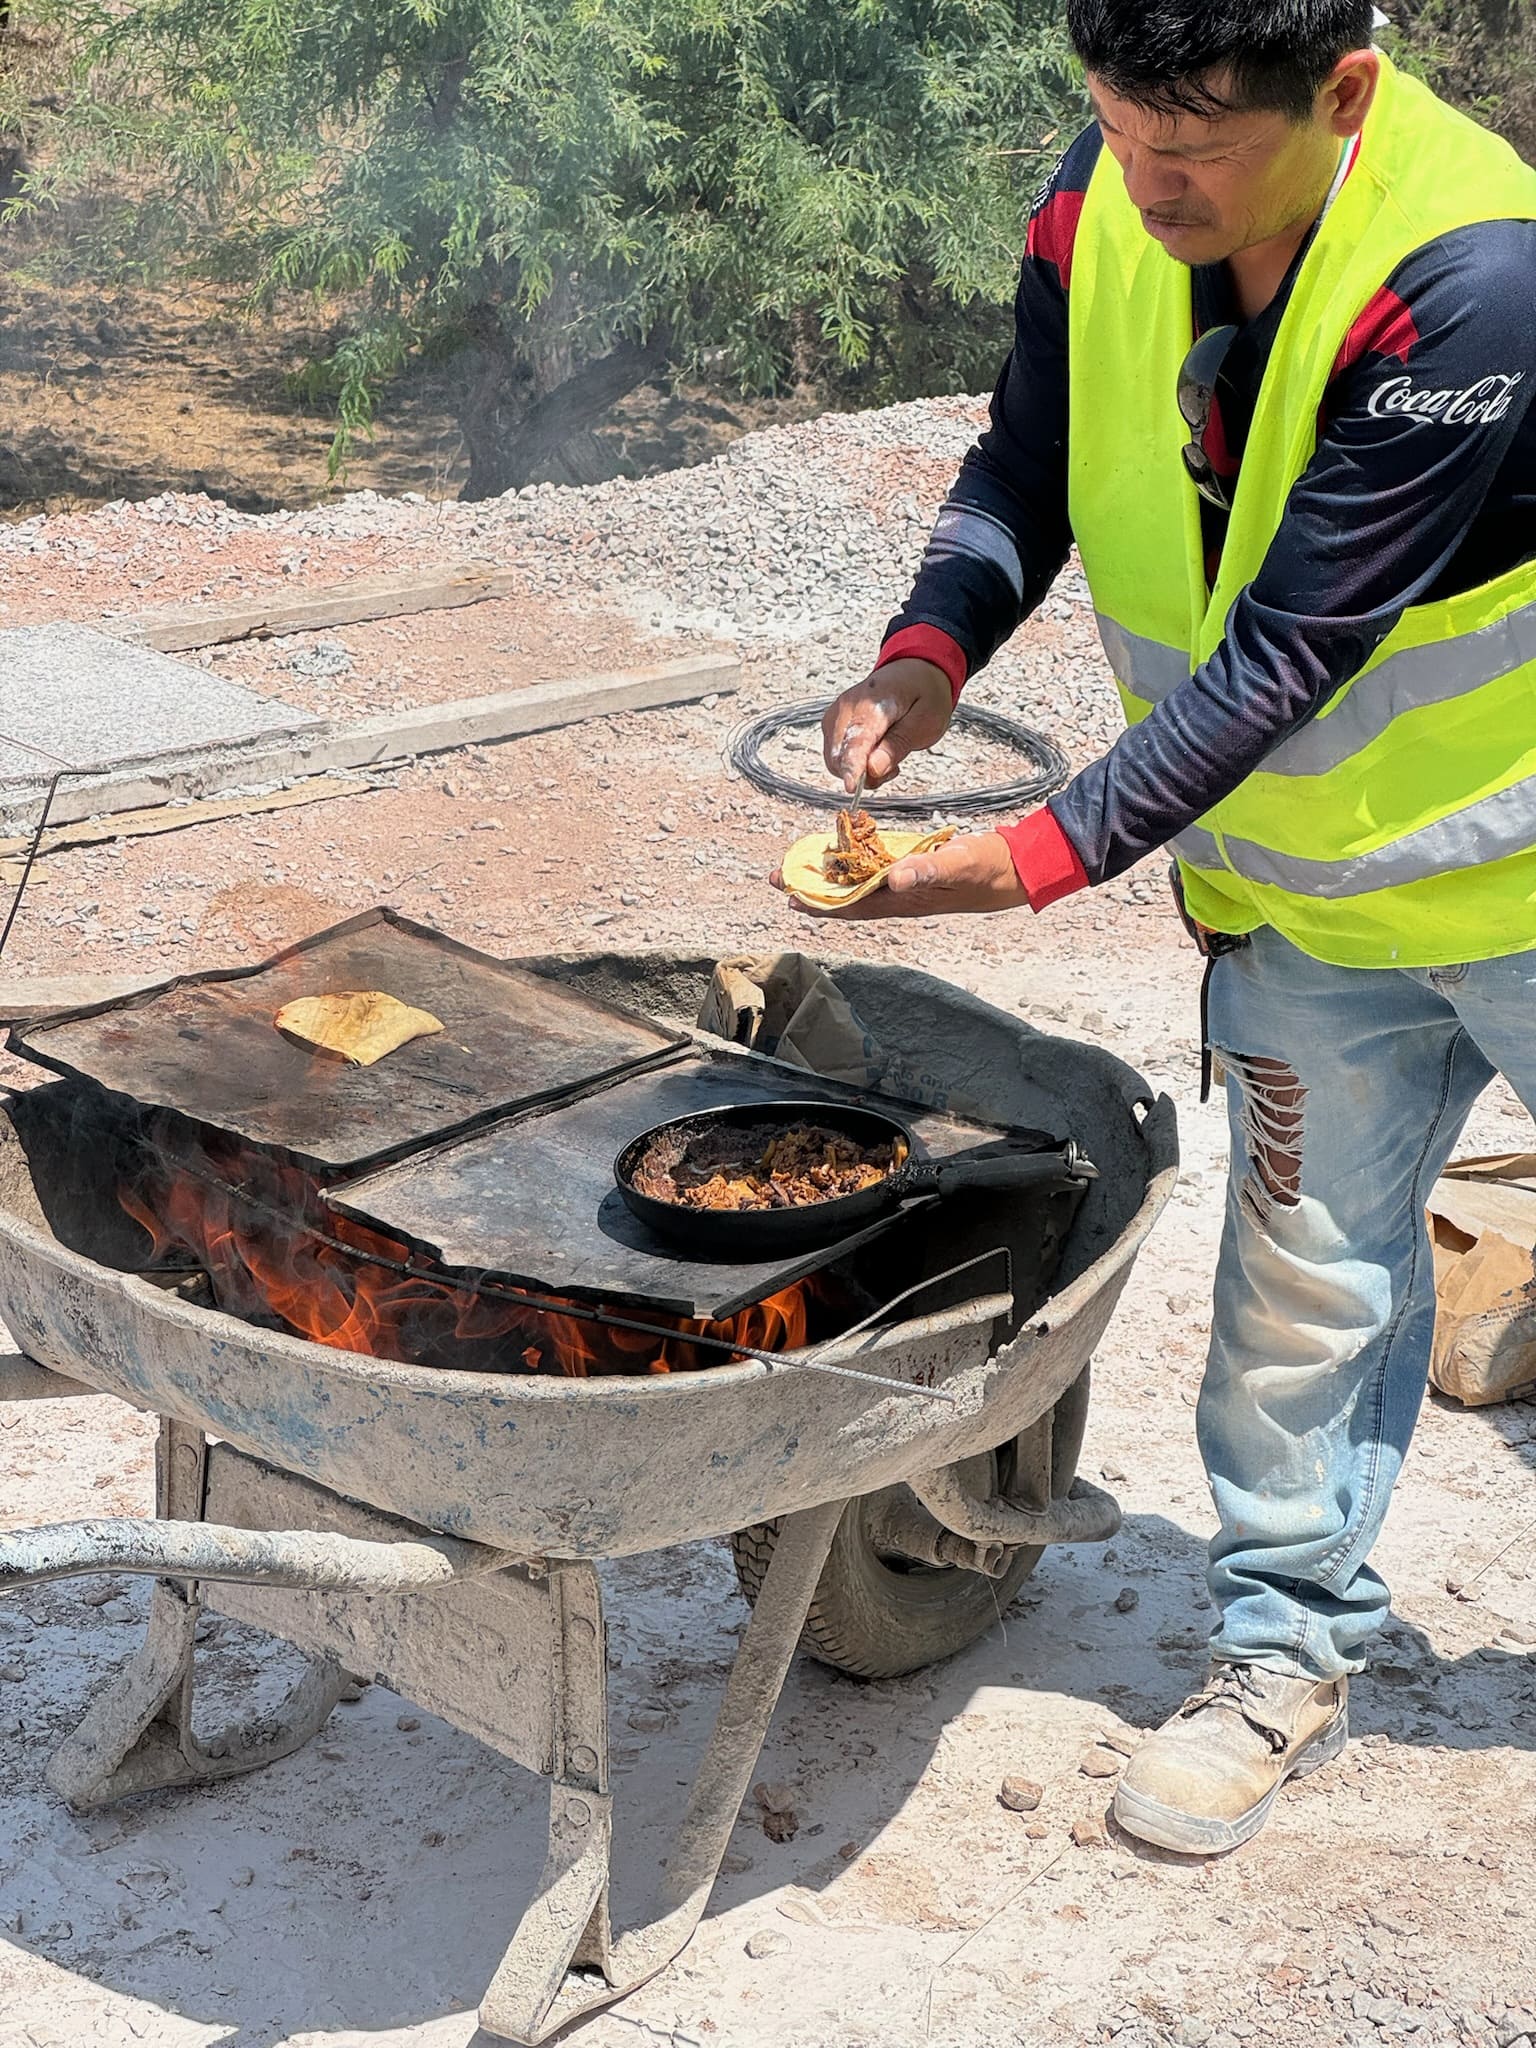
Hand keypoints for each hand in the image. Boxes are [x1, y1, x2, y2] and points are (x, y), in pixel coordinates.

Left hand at [771, 830, 1027, 918]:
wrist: (1014, 869)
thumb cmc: (987, 867)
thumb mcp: (959, 864)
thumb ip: (928, 870)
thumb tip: (894, 878)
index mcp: (904, 899)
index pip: (852, 905)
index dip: (820, 902)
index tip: (790, 896)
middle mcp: (898, 896)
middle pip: (846, 897)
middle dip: (812, 889)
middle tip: (779, 878)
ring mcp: (904, 886)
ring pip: (857, 885)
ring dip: (828, 877)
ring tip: (800, 868)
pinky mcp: (912, 872)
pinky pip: (874, 871)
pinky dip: (853, 865)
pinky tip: (843, 855)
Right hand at [822, 658, 952, 792]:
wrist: (914, 672)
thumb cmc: (923, 693)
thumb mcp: (925, 721)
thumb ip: (898, 744)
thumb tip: (873, 768)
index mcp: (872, 702)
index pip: (856, 739)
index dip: (853, 766)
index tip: (852, 786)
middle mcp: (847, 707)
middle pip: (839, 755)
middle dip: (863, 773)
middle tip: (893, 767)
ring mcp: (836, 715)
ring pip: (835, 760)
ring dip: (859, 770)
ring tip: (887, 757)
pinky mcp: (833, 723)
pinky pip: (836, 755)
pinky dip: (854, 763)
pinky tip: (875, 755)